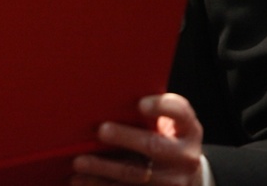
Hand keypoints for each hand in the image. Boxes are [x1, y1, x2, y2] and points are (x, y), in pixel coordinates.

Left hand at [70, 93, 202, 185]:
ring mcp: (171, 181)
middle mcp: (184, 156)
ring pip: (134, 175)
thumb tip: (109, 90)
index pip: (180, 112)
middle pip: (153, 145)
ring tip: (79, 162)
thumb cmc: (166, 136)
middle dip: (125, 138)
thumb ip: (151, 108)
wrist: (184, 174)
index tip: (141, 103)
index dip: (161, 107)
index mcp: (187, 128)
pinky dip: (100, 185)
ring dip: (104, 169)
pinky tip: (79, 180)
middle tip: (101, 130)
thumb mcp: (168, 121)